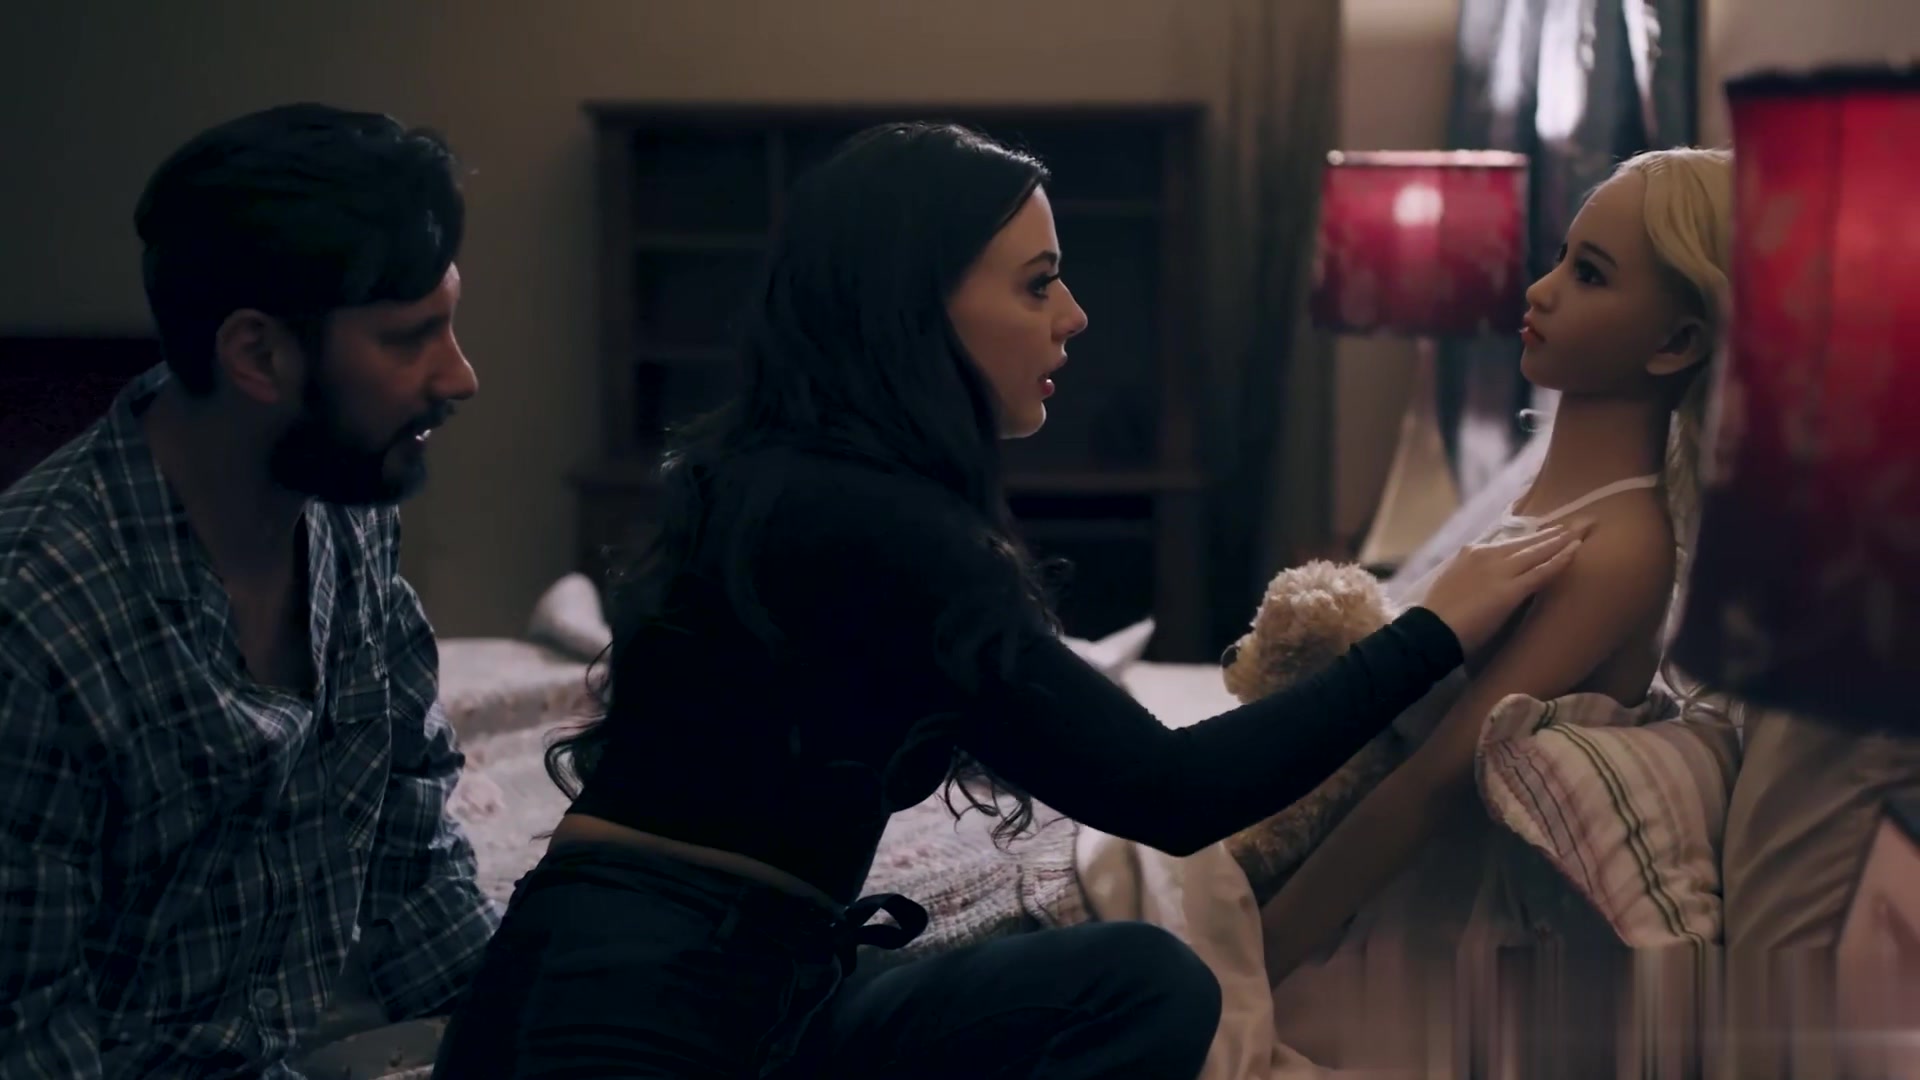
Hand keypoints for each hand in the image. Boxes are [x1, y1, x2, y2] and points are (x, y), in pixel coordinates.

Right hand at [1419, 522, 1590, 656]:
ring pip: (1538, 551)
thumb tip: (1486, 581)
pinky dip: (1561, 559)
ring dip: (1563, 540)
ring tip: (1585, 530)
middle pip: (1529, 541)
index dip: (1533, 538)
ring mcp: (1500, 571)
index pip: (1510, 542)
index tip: (1550, 532)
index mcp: (1472, 552)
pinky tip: (1577, 550)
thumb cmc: (1438, 615)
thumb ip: (1473, 576)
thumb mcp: (1454, 584)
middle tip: (1581, 521)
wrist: (1430, 631)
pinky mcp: (1510, 590)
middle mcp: (1487, 554)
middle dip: (1556, 532)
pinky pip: (1542, 571)